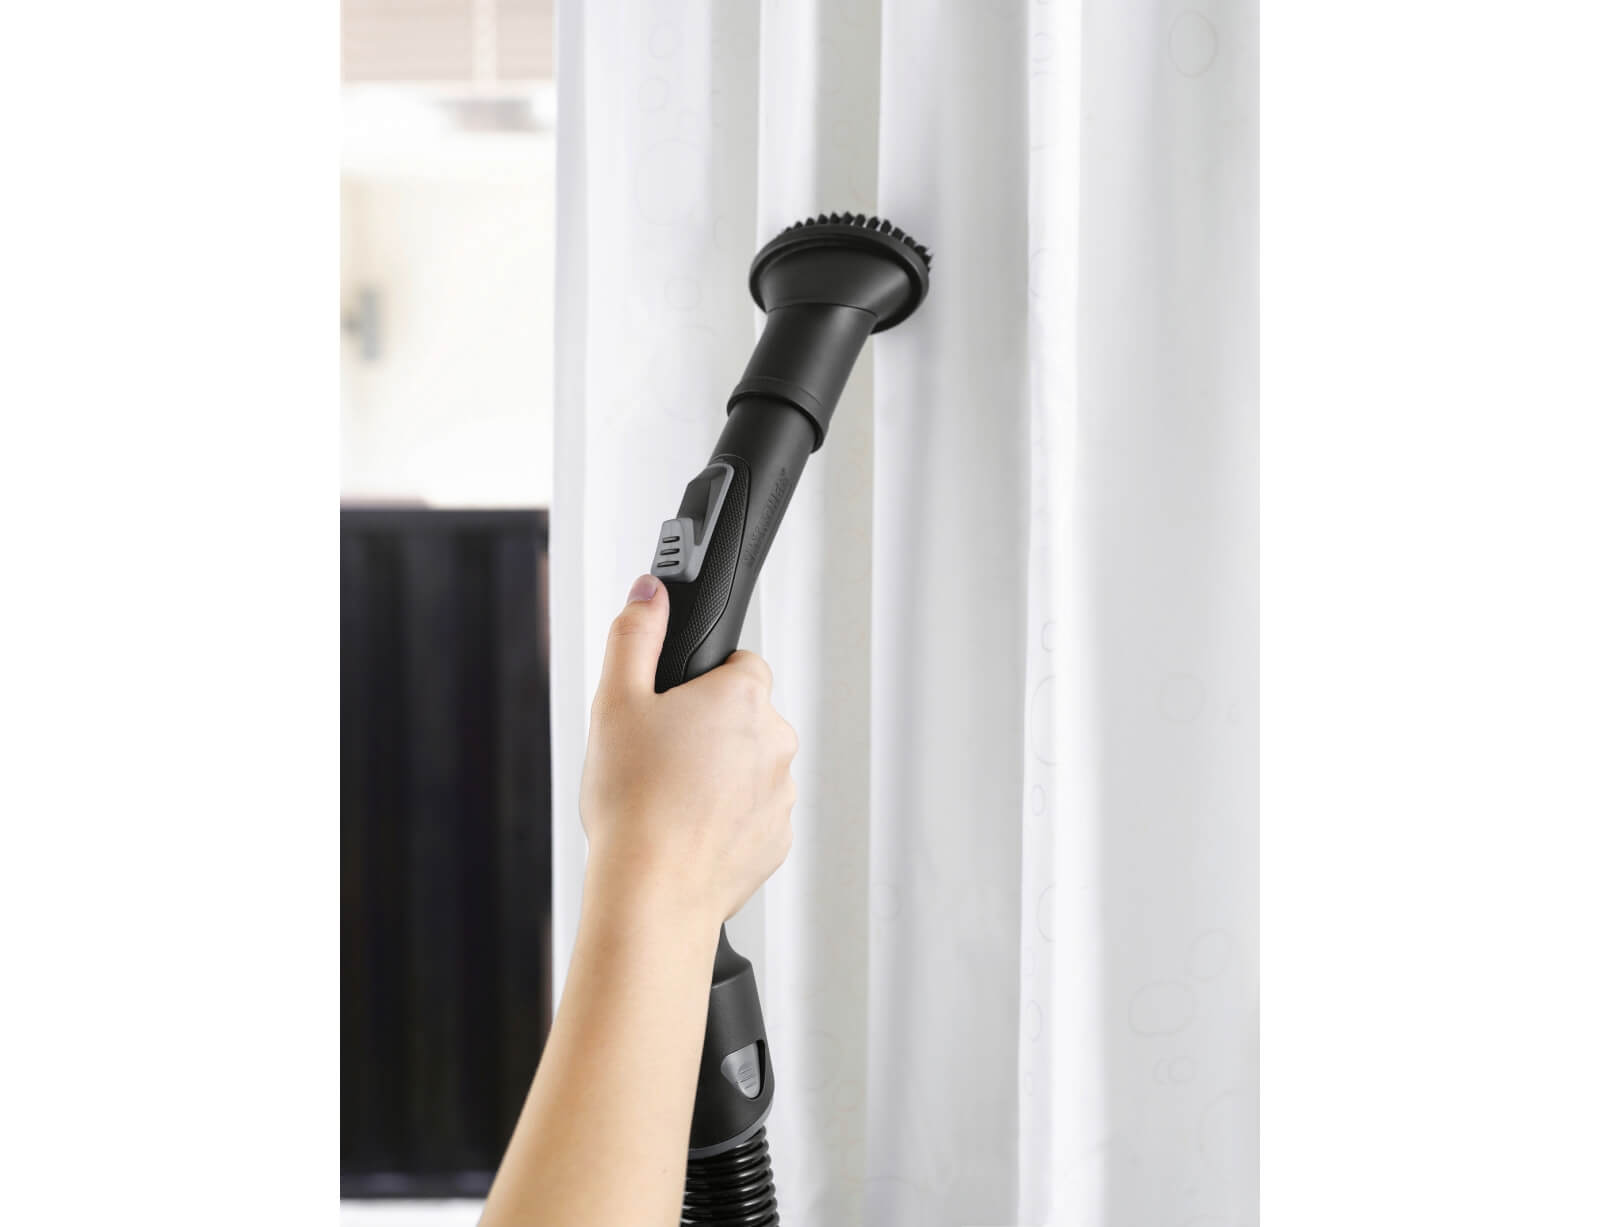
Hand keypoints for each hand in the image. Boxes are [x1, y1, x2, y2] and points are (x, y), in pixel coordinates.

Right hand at [579, 574, 798, 928]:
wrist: (652, 892)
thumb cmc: (634, 803)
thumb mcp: (615, 702)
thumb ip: (635, 636)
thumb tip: (650, 594)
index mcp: (742, 696)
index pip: (739, 664)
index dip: (701, 682)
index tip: (672, 707)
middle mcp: (775, 740)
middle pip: (745, 717)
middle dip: (709, 730)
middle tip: (660, 756)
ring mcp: (781, 793)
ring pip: (750, 767)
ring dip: (720, 776)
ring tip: (669, 800)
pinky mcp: (777, 840)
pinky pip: (753, 814)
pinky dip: (726, 819)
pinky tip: (687, 831)